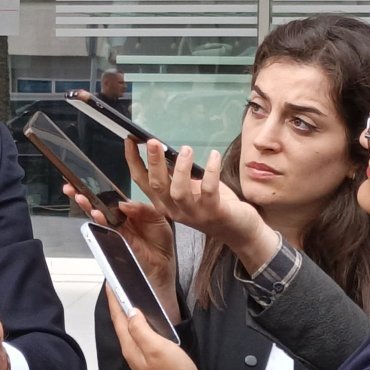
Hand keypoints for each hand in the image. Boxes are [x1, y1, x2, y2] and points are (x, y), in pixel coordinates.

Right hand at [64, 175, 179, 323]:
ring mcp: (114, 229)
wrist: (162, 264)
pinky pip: (103, 228)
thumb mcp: (158, 219)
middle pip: (98, 204)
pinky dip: (98, 221)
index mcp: (129, 210)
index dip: (99, 189)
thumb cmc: (161, 241)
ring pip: (96, 215)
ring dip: (87, 206)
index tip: (87, 182)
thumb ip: (143, 209)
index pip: (111, 197)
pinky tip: (95, 214)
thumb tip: (124, 204)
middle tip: (71, 188)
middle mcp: (118, 218)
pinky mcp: (114, 239)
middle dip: (84, 196)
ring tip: (80, 198)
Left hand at [105, 287, 205, 369]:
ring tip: (127, 300)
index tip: (109, 284)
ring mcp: (140, 358)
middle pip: (121, 324)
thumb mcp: (157, 347)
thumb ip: (141, 329)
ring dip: (127, 315)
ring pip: (129, 331)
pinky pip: (139, 337)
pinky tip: (144, 321)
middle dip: (117, 306)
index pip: (117, 319)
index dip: (113, 300)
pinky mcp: (150, 361)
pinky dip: (138, 324)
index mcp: (130, 347)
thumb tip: (130, 312)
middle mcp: (132, 352)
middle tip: (117, 288)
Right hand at [129, 139, 278, 268]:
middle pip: (157, 185)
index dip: (133, 161)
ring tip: (186, 149)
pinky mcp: (214, 212)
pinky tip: (214, 156)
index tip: (130, 140)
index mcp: (164, 202)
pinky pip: (209, 190)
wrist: (239, 229)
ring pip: (178, 191)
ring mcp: (193, 213)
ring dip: (181, 169)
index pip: (142, 181)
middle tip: (152, 141)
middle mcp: (174, 209)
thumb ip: (176, 175)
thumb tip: (165, 150)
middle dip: (153, 162)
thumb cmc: (213, 204)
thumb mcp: (189, 188)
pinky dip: (211, 171)